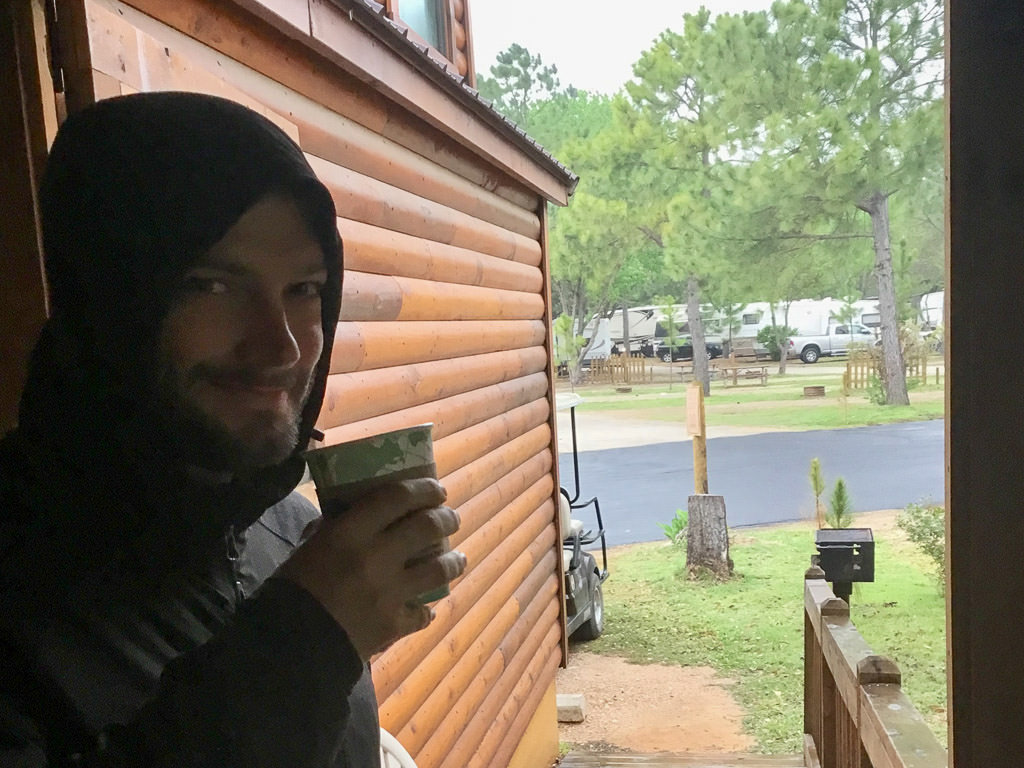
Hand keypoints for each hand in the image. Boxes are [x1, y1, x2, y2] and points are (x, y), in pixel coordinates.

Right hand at [276, 478, 464, 660]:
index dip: (423, 489)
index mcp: (350, 532)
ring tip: (458, 559)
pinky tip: (428, 609)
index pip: (397, 497)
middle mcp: (377, 556)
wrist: (289, 645)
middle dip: (447, 519)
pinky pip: (422, 614)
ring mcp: (390, 591)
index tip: (436, 489)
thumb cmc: (291, 589)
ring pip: (439, 569)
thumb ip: (333, 529)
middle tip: (451, 518)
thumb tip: (350, 514)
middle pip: (428, 527)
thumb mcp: (308, 547)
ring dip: (453, 561)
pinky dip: (426, 611)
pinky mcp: (394, 623)